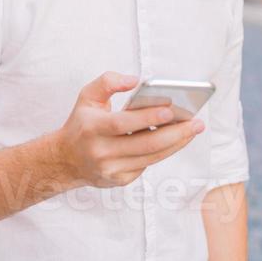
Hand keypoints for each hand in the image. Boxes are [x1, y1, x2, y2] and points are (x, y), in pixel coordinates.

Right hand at [56, 71, 205, 188]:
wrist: (65, 160)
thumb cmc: (82, 123)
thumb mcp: (87, 96)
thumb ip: (108, 81)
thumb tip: (135, 80)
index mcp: (93, 128)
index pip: (124, 123)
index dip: (149, 117)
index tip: (172, 109)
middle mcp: (102, 152)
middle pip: (146, 145)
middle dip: (176, 133)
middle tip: (196, 122)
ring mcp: (111, 169)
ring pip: (152, 157)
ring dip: (176, 143)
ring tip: (193, 130)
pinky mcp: (120, 180)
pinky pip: (147, 164)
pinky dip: (163, 151)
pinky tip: (175, 139)